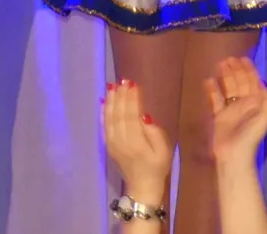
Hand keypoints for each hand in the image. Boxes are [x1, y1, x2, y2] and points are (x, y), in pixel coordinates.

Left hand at [102, 79, 171, 203]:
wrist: (142, 187)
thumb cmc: (157, 167)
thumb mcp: (164, 150)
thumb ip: (154, 132)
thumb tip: (143, 115)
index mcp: (136, 142)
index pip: (131, 116)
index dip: (131, 99)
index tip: (133, 84)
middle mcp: (121, 141)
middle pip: (119, 114)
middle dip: (120, 95)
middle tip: (123, 80)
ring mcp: (112, 144)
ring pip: (109, 118)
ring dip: (111, 100)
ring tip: (112, 86)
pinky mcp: (108, 145)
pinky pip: (104, 126)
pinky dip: (103, 112)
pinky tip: (104, 101)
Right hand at [205, 56, 266, 167]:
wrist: (233, 156)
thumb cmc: (249, 137)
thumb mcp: (264, 118)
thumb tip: (264, 83)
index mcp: (256, 104)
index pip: (253, 82)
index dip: (249, 70)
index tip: (243, 58)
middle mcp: (244, 105)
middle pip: (240, 82)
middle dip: (235, 70)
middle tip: (228, 58)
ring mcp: (230, 110)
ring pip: (228, 88)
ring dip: (224, 76)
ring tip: (219, 63)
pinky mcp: (218, 117)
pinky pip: (215, 100)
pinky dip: (212, 90)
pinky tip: (208, 80)